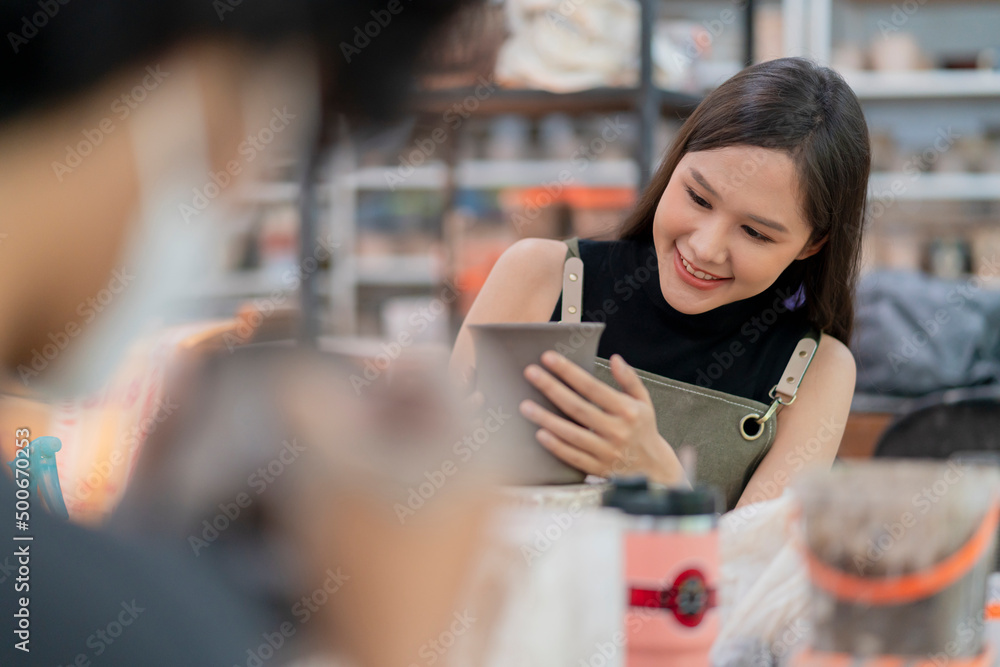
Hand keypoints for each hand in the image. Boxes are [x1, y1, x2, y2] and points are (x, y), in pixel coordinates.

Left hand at [519, 351, 686, 485]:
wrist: (654, 469)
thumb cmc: (643, 431)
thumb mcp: (644, 402)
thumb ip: (629, 380)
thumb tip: (616, 359)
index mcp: (627, 410)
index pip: (592, 387)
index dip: (569, 372)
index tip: (549, 358)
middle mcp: (617, 430)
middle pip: (578, 408)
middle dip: (552, 388)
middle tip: (530, 373)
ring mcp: (606, 451)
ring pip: (571, 434)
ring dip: (546, 419)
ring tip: (525, 406)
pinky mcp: (598, 469)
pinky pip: (573, 457)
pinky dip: (556, 446)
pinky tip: (540, 434)